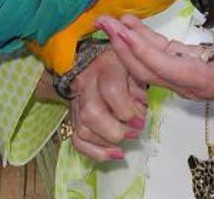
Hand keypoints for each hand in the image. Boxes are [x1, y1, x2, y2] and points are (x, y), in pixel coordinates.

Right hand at [67, 47, 148, 161]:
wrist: (93, 60)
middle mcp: (86, 84)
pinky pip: (77, 139)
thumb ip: (139, 89)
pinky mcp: (72, 116)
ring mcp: (76, 101)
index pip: (111, 91)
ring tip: (125, 144)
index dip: (126, 111)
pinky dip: (94, 152)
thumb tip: (140, 113)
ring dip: (106, 143)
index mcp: (106, 67)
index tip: (140, 122)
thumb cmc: (120, 64)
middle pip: (91, 114)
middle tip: (134, 134)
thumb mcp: (134, 67)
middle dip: (115, 131)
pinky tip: (112, 154)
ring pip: (82, 129)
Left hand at [97, 14, 213, 115]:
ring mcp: (179, 76)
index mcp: (198, 79)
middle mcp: (182, 81)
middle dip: (122, 45)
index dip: (141, 49)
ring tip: (108, 21)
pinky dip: (140, 41)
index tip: (122, 31)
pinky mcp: (180, 68)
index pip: (162, 65)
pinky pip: (155, 56)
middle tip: (102, 23)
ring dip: (125, 42)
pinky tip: (129, 26)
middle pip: (144, 67)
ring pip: (145, 62)